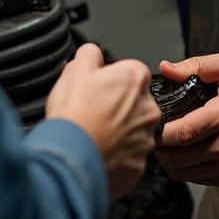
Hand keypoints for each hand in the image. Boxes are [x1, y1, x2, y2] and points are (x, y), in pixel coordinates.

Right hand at [46, 43, 159, 199]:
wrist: (70, 156)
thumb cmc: (75, 114)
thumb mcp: (75, 68)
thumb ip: (90, 54)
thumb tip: (93, 53)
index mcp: (135, 79)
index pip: (130, 71)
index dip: (110, 79)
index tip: (97, 88)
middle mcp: (148, 108)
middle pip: (134, 101)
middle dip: (117, 105)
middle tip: (92, 111)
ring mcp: (145, 138)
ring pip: (132, 129)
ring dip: (117, 130)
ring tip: (93, 132)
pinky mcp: (138, 164)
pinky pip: (128, 155)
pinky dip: (115, 154)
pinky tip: (97, 150)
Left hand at [153, 50, 218, 187]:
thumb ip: (197, 65)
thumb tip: (166, 68)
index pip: (181, 132)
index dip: (158, 132)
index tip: (148, 122)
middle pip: (177, 158)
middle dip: (158, 147)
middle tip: (152, 132)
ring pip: (184, 174)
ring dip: (169, 161)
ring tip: (165, 143)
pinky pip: (200, 180)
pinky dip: (186, 169)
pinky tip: (185, 152)